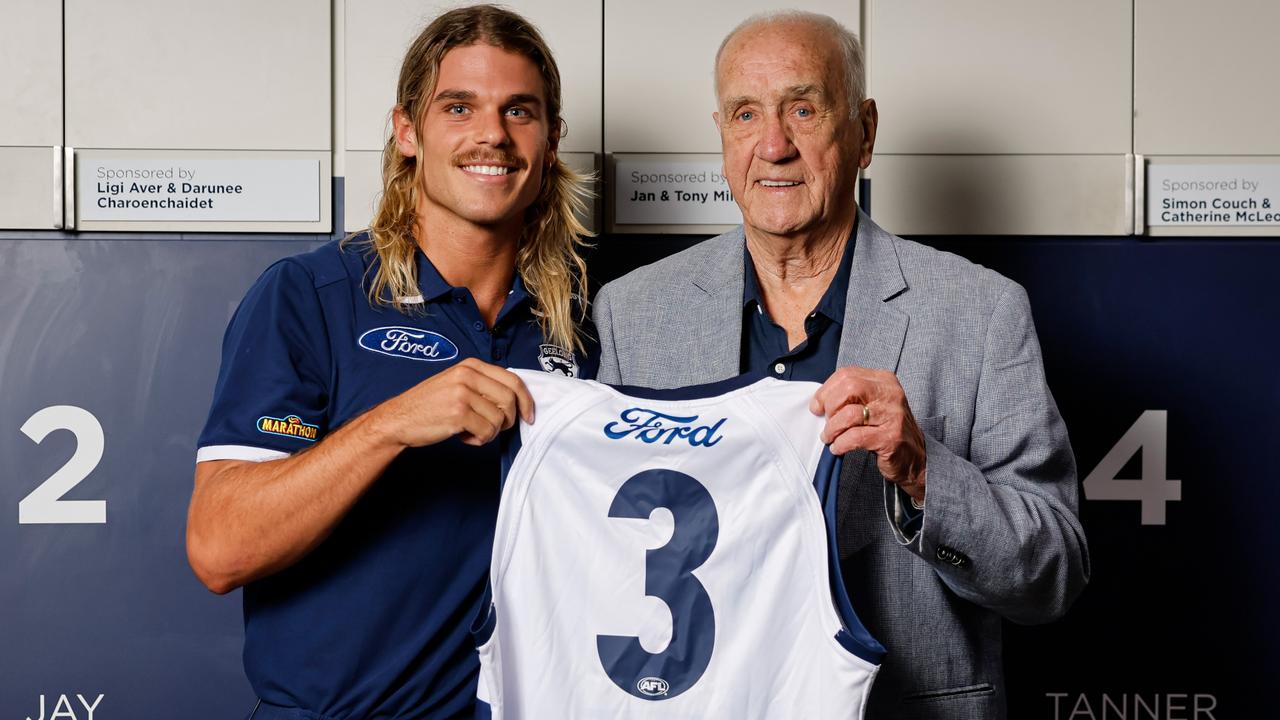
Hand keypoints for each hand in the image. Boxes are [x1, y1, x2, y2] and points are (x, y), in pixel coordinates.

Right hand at [377, 358, 534, 447]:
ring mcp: (462, 393)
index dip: (526, 401)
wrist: (398, 419)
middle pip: (510, 400)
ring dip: (489, 432)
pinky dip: (478, 440)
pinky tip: (463, 437)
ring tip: (470, 431)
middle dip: (507, 421)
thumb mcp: (456, 383)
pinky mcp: (458, 413)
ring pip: (499, 419)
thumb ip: (483, 385)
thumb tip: (516, 399)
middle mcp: (467, 375)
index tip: (528, 416)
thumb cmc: (429, 405)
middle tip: (492, 428)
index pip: (513, 380)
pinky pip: (486, 432)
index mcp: (471, 365)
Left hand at [810, 366, 926, 501]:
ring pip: (849, 414)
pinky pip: (855, 437)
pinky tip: (838, 448)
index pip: (846, 375)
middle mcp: (891, 394)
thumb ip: (851, 397)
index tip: (817, 407)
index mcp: (884, 380)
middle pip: (849, 388)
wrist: (915, 457)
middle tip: (826, 423)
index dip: (826, 391)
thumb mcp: (872, 404)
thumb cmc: (886, 429)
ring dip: (832, 429)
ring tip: (830, 438)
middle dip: (830, 407)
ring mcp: (893, 415)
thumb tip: (819, 401)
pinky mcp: (890, 437)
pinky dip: (840, 444)